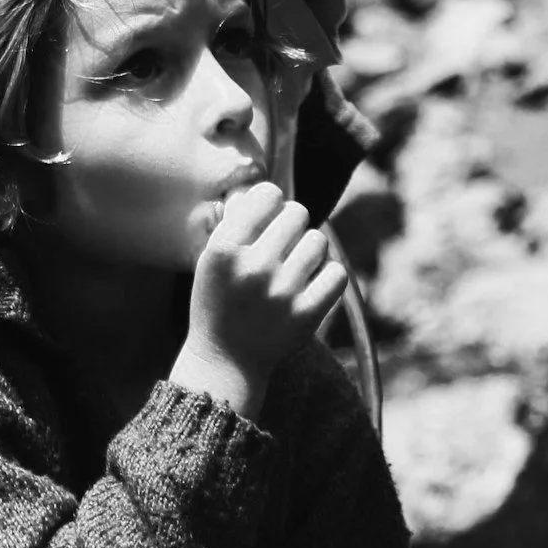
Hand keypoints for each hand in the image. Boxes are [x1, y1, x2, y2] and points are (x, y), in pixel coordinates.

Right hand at [169, 182, 346, 419]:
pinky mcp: (307, 314)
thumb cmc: (218, 300)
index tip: (266, 215)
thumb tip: (266, 186)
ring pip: (319, 241)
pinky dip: (327, 276)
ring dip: (309, 250)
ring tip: (294, 266)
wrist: (226, 361)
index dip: (270, 201)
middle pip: (297, 212)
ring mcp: (283, 292)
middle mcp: (254, 267)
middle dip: (291, 223)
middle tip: (281, 243)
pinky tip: (310, 284)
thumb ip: (236, 221)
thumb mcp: (211, 258)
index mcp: (224, 249)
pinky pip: (337, 273)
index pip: (267, 194)